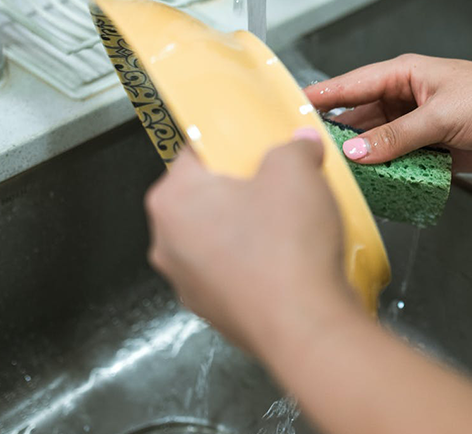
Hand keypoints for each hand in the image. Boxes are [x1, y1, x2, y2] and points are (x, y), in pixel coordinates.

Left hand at [144, 129, 359, 352]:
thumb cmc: (287, 245)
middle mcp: (166, 243)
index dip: (232, 144)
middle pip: (205, 198)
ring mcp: (187, 284)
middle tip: (282, 183)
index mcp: (171, 200)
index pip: (195, 153)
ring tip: (292, 224)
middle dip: (242, 188)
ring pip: (219, 238)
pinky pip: (234, 273)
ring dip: (249, 228)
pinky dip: (256, 263)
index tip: (260, 145)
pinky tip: (290, 261)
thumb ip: (293, 147)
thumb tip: (300, 144)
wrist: (305, 327)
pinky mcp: (214, 313)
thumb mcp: (296, 171)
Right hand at [304, 54, 471, 173]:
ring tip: (336, 180)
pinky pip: (403, 165)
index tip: (288, 110)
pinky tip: (375, 191)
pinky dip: (391, 177)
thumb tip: (356, 152)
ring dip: (366, 162)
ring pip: (380, 146)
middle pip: (361, 120)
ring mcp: (420, 127)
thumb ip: (397, 137)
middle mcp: (407, 99)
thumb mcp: (442, 117)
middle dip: (339, 138)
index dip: (320, 98)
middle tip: (308, 159)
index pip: (350, 85)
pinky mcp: (435, 152)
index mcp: (404, 75)